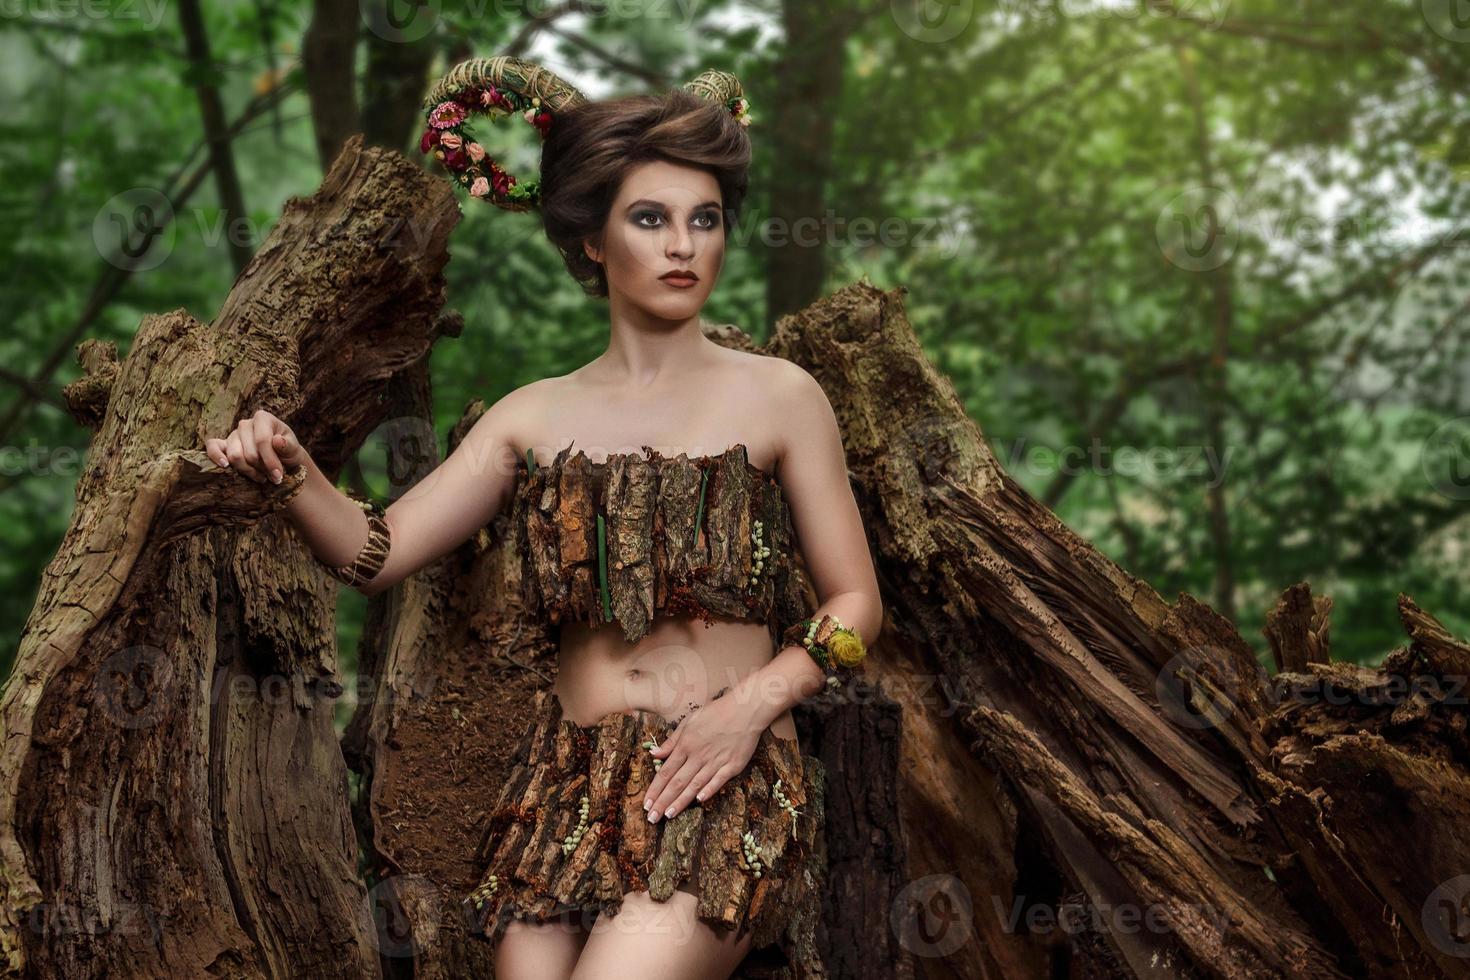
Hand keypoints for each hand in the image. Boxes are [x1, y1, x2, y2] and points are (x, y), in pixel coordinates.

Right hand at [205, 409, 308, 484]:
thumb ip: (288, 445)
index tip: (278, 475)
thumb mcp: (294, 448)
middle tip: (272, 477)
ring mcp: (233, 434)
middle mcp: (245, 424)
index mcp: (263, 418)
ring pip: (234, 457)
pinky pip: (213, 447)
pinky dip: (216, 456)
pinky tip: (225, 465)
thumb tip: (277, 441)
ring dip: (248, 471)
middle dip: (262, 469)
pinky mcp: (223, 445)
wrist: (282, 459)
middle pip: (249, 453)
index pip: (262, 441)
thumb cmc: (288, 451)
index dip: (270, 461)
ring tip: (261, 476)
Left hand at [643, 686, 764, 822]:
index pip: (666, 772)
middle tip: (652, 817)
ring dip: (680, 801)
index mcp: (686, 745)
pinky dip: (709, 790)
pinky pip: (718, 780)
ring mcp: (716, 761)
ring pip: (694, 785)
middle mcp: (698, 756)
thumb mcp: (689, 721)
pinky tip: (699, 801)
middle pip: (677, 782)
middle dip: (663, 801)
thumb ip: (672, 741)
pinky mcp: (732, 765)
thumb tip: (654, 754)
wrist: (745, 710)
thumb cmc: (716, 713)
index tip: (646, 803)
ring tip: (668, 816)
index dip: (655, 789)